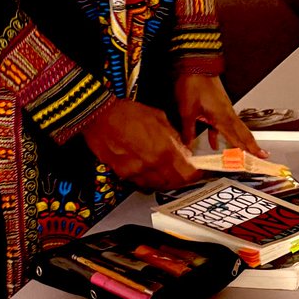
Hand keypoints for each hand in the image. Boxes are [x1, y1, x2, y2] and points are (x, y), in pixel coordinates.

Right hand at [82, 98, 199, 191]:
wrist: (99, 116)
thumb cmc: (127, 113)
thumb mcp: (159, 117)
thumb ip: (174, 137)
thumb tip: (183, 149)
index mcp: (163, 149)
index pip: (188, 173)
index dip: (196, 174)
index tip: (199, 171)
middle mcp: (151, 164)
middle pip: (175, 183)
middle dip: (184, 179)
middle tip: (187, 172)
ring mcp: (136, 172)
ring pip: (159, 185)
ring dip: (168, 180)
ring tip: (170, 171)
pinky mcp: (123, 174)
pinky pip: (142, 183)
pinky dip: (151, 180)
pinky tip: (153, 170)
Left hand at [175, 74, 264, 155]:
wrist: (196, 66)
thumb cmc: (194, 85)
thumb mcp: (188, 110)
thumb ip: (189, 130)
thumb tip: (188, 145)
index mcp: (222, 117)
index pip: (237, 138)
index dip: (246, 150)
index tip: (256, 158)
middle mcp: (227, 114)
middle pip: (243, 133)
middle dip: (252, 145)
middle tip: (263, 155)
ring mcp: (225, 109)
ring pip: (237, 128)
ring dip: (242, 140)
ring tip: (246, 151)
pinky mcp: (220, 105)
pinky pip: (225, 123)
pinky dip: (222, 134)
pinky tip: (214, 142)